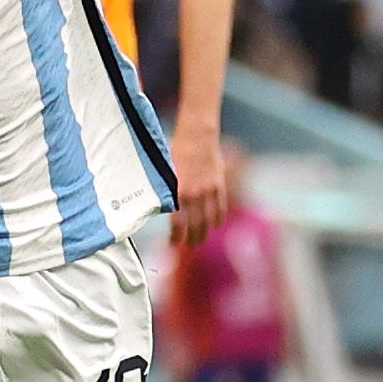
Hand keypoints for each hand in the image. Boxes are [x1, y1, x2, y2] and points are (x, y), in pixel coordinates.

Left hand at [169, 124, 225, 247]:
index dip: (176, 235)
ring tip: (200, 240)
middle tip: (188, 246)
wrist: (198, 134)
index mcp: (180, 190)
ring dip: (205, 232)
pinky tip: (215, 225)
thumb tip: (162, 205)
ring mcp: (209, 189)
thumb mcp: (167, 170)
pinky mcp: (219, 184)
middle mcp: (195, 193)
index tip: (173, 243)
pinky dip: (218, 218)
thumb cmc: (178, 150)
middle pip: (195, 224)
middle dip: (192, 238)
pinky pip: (220, 206)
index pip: (178, 221)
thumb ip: (168, 189)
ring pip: (209, 218)